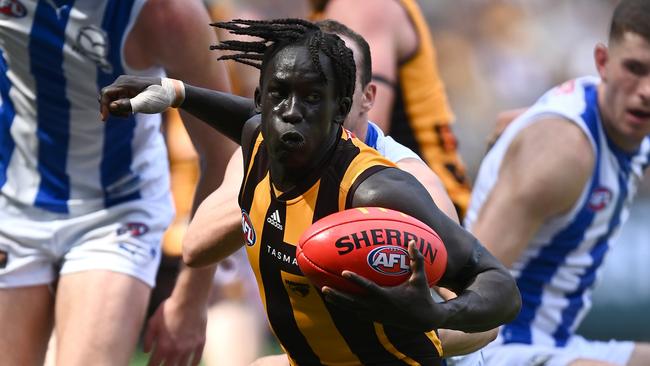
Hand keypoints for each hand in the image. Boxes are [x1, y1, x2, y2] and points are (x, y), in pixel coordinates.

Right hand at [99, 75, 160, 119]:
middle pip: (107, 98)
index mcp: (125, 83)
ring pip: (111, 100)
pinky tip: (131, 112)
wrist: (170, 92)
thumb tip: (111, 106)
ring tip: (130, 114)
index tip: (104, 119)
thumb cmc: (158, 97)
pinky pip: (117, 100)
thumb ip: (128, 104)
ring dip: (118, 110)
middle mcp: (122, 82)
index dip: (103, 106)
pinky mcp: (127, 90)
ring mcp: (124, 86)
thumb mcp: (144, 103)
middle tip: (127, 116)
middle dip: (113, 110)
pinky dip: (122, 107)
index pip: (105, 94)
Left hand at [143, 297, 206, 365]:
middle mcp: (177, 350)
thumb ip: (149, 338)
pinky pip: (197, 359)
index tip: (150, 365)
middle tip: (162, 364)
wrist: (190, 299)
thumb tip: (147, 351)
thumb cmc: (169, 308)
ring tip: (175, 365)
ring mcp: (190, 347)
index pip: (154, 364)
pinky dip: (193, 364)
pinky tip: (190, 365)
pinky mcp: (200, 342)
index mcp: (163, 346)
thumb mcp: (153, 321)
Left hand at [322, 241, 444, 331]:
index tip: (343, 273)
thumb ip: (417, 260)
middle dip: (338, 295)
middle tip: (324, 287)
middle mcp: (379, 307)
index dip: (355, 280)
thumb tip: (414, 241)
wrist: (424, 320)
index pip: (368, 287)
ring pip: (352, 309)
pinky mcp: (376, 319)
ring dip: (338, 302)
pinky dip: (347, 307)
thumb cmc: (422, 296)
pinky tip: (337, 301)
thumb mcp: (420, 278)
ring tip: (325, 293)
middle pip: (353, 301)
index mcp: (387, 297)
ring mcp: (376, 315)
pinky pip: (357, 313)